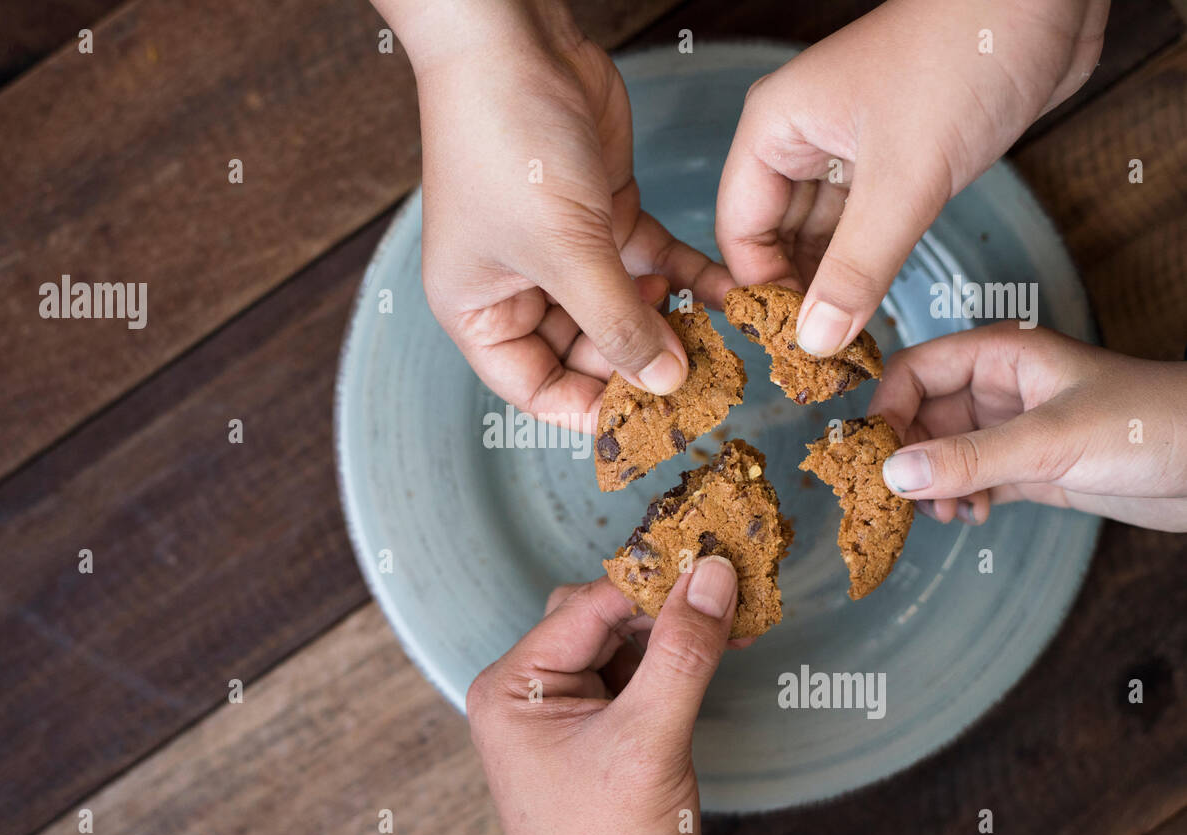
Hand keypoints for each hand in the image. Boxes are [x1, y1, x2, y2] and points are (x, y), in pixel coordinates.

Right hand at [378, 0, 732, 426]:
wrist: (513, 43)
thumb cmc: (507, 147)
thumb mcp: (563, 250)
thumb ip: (616, 322)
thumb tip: (662, 382)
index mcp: (480, 311)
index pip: (536, 389)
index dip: (589, 409)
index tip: (650, 420)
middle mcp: (520, 288)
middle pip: (586, 354)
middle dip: (639, 363)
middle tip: (701, 379)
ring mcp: (564, 252)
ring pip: (623, 310)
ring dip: (669, 322)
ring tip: (722, 340)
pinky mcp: (604, 215)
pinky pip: (649, 263)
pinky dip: (684, 276)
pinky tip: (726, 293)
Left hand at [467, 558, 739, 834]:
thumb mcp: (649, 741)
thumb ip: (682, 654)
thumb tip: (712, 576)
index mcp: (513, 686)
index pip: (587, 606)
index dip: (652, 580)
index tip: (713, 557)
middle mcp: (527, 690)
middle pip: (602, 616)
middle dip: (665, 605)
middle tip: (728, 588)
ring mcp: (560, 711)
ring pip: (622, 641)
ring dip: (675, 631)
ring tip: (731, 623)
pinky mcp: (594, 729)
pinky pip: (634, 673)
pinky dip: (674, 661)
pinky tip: (715, 651)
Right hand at [716, 0, 1107, 356]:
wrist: (1046, 1)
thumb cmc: (964, 55)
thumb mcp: (905, 177)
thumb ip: (857, 267)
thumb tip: (816, 340)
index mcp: (775, 129)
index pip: (740, 231)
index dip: (762, 291)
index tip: (791, 344)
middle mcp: (801, 140)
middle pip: (774, 238)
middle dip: (796, 295)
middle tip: (819, 356)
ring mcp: (847, 150)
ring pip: (820, 237)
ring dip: (832, 287)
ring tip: (845, 343)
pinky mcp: (893, 160)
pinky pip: (862, 228)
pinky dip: (865, 267)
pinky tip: (872, 307)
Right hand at [868, 322, 1186, 531]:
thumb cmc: (1152, 424)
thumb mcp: (1052, 441)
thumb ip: (970, 459)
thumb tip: (893, 475)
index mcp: (999, 355)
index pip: (914, 372)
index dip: (887, 410)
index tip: (874, 457)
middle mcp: (999, 388)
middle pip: (920, 417)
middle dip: (908, 459)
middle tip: (904, 500)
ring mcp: (1013, 429)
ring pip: (942, 453)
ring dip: (933, 486)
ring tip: (945, 514)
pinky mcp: (1030, 467)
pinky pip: (971, 480)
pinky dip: (961, 500)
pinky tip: (973, 517)